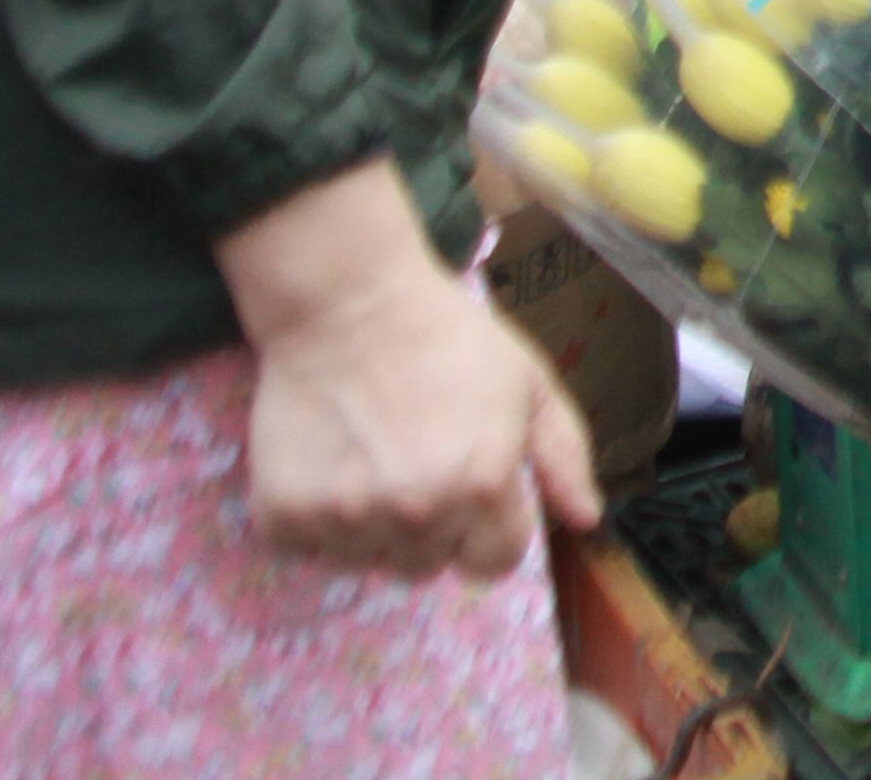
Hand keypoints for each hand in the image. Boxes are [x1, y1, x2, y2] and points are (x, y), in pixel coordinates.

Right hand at [223, 164, 599, 580]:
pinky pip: (311, 550)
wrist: (349, 304)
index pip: (493, 563)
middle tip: (417, 464)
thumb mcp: (530, 382)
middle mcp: (417, 513)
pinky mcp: (285, 515)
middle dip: (431, 528)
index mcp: (483, 485)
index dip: (488, 533)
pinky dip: (319, 519)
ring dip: (374, 527)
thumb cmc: (449, 338)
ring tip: (373, 459)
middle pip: (428, 566)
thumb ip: (565, 456)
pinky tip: (332, 464)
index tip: (472, 497)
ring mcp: (347, 518)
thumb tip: (585, 519)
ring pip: (369, 561)